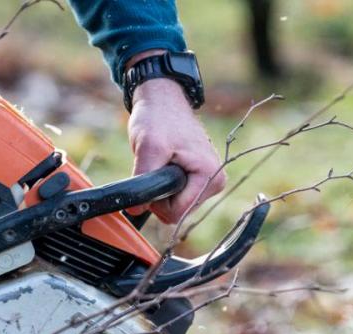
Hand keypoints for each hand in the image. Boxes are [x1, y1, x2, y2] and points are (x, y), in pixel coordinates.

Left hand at [126, 77, 226, 223]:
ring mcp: (210, 180)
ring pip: (177, 205)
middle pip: (178, 211)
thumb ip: (143, 182)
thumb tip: (136, 210)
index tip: (152, 174)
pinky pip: (179, 196)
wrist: (163, 100)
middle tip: (155, 165)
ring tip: (161, 162)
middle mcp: (216, 181)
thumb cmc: (158, 118)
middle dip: (160, 195)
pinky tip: (167, 164)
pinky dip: (167, 185)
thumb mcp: (148, 149)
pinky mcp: (202, 179)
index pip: (177, 213)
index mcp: (210, 176)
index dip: (156, 201)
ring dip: (162, 189)